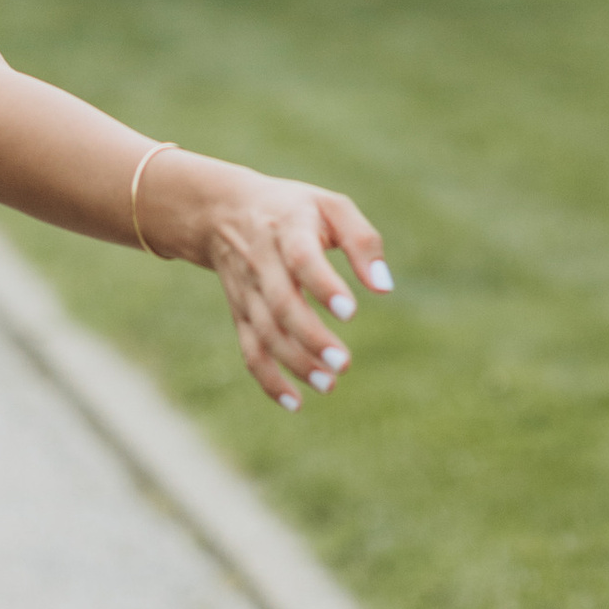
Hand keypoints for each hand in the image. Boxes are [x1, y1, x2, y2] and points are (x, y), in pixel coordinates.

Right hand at [154, 157, 391, 409]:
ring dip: (295, 363)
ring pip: (266, 333)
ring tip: (330, 384)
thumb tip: (385, 288)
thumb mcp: (330, 205)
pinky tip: (296, 403)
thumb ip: (362, 241)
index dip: (323, 286)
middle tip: (344, 362)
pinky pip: (250, 350)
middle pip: (281, 304)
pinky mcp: (241, 314)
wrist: (224, 211)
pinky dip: (268, 380)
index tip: (350, 312)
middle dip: (311, 337)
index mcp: (288, 229)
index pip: (301, 259)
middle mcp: (262, 262)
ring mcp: (248, 291)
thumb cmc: (294, 209)